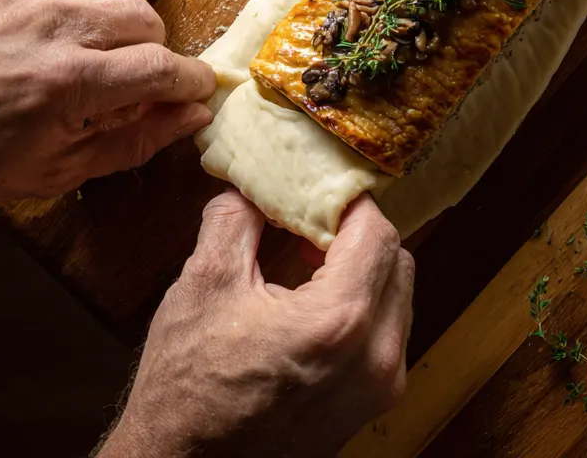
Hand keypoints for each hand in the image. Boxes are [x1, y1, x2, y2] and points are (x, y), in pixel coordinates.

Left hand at [0, 0, 215, 202]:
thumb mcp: (55, 170)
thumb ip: (136, 141)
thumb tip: (193, 115)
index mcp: (67, 84)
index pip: (162, 66)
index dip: (189, 78)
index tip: (196, 87)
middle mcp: (52, 27)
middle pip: (147, 20)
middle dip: (153, 51)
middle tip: (130, 80)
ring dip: (118, 25)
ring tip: (90, 53)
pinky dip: (78, 6)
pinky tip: (52, 34)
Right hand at [100, 191, 413, 457]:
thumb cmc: (188, 388)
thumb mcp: (203, 284)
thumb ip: (237, 217)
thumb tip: (256, 182)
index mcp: (339, 321)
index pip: (376, 231)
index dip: (347, 203)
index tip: (319, 192)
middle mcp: (375, 356)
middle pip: (395, 260)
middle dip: (357, 234)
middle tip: (312, 226)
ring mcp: (380, 386)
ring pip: (397, 295)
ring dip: (364, 270)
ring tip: (311, 264)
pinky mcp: (373, 405)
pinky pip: (388, 332)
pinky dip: (364, 306)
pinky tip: (317, 304)